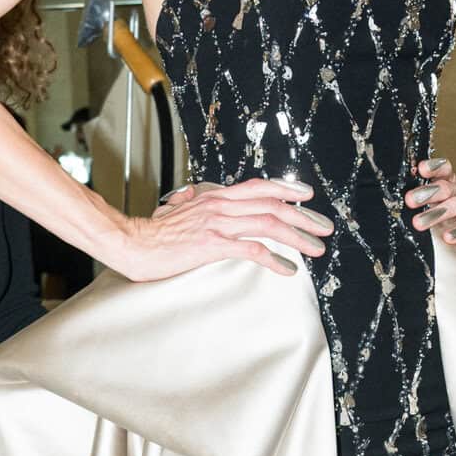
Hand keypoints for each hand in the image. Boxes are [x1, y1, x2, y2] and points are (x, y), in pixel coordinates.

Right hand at [122, 178, 332, 281]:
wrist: (132, 243)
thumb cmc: (153, 233)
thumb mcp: (179, 211)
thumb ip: (195, 204)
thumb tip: (196, 198)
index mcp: (215, 196)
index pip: (260, 186)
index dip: (287, 188)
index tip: (307, 196)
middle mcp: (220, 204)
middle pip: (273, 203)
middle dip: (304, 216)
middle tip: (324, 228)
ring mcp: (217, 223)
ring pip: (269, 223)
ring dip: (297, 237)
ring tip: (315, 250)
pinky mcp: (212, 244)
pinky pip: (252, 249)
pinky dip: (274, 259)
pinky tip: (288, 269)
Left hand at [407, 160, 455, 250]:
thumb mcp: (444, 200)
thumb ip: (425, 196)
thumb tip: (405, 196)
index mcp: (452, 184)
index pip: (444, 170)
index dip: (434, 168)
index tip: (422, 169)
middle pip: (446, 188)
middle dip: (427, 193)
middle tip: (411, 200)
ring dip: (437, 214)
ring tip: (419, 223)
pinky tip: (448, 237)